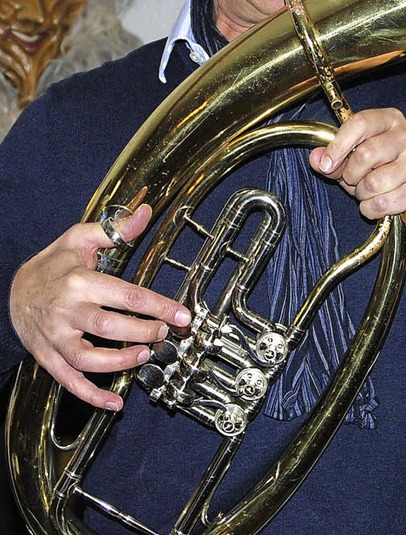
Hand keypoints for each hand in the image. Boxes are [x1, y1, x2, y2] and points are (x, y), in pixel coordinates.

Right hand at [9, 205, 190, 410]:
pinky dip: (92, 395)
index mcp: (81, 281)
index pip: (127, 295)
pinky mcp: (48, 356)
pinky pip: (69, 381)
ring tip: (144, 356)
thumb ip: (116, 229)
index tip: (182, 316)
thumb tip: (145, 212)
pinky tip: (114, 402)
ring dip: (121, 362)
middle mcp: (68, 310)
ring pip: (90, 358)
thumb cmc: (54, 263)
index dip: (159, 307)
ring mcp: (57, 337)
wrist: (12, 289)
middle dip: (144, 333)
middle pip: (111, 328)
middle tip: (164, 333)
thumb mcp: (82, 239)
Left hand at [309, 108, 405, 231]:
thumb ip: (333, 158)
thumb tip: (316, 159)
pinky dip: (373, 209)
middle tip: (353, 181)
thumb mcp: (353, 159)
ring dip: (363, 194)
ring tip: (367, 192)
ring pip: (375, 182)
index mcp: (390, 119)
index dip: (338, 145)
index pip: (360, 123)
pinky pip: (385, 202)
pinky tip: (378, 204)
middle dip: (351, 175)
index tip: (327, 163)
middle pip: (366, 154)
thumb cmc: (383, 169)